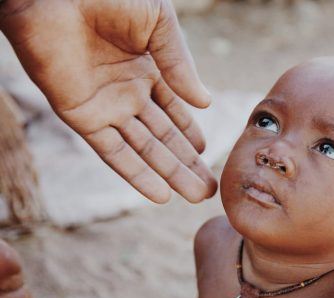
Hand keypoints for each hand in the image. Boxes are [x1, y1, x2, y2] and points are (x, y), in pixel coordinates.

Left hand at [0, 0, 216, 202]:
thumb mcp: (159, 24)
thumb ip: (180, 65)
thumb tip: (205, 104)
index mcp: (148, 69)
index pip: (174, 110)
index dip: (190, 133)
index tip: (206, 154)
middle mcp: (128, 93)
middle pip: (164, 137)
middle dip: (187, 163)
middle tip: (208, 190)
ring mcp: (107, 107)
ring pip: (145, 149)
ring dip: (170, 174)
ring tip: (196, 195)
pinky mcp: (83, 117)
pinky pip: (113, 152)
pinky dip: (136, 174)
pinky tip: (160, 194)